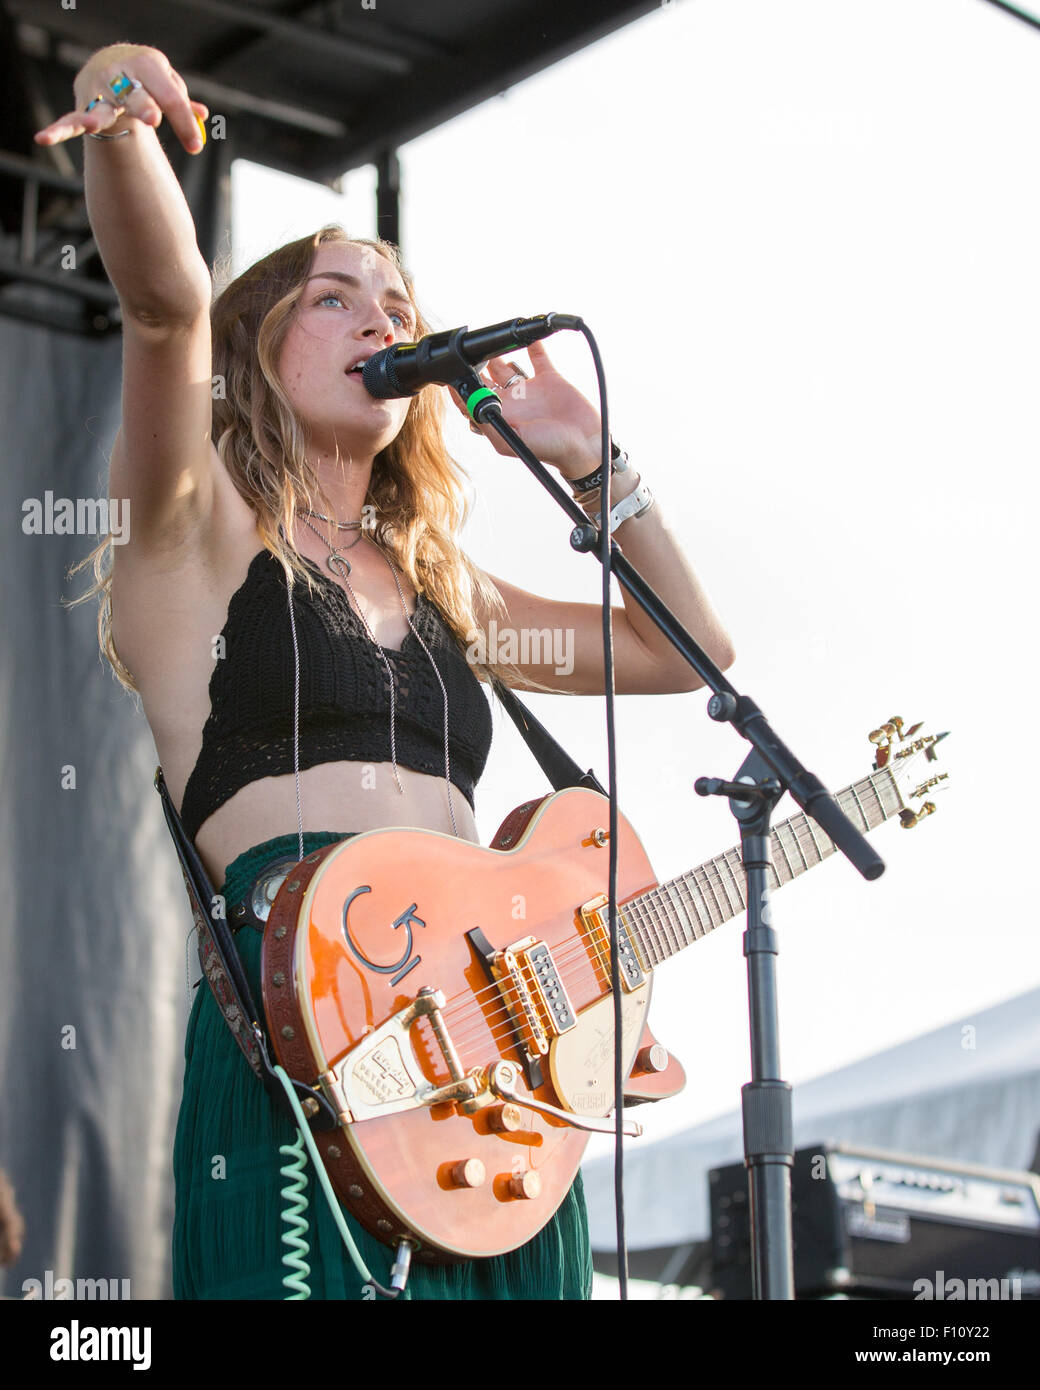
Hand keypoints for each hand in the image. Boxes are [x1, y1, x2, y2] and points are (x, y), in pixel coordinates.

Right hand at [34, 44, 208, 153]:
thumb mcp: (166, 81)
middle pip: (135, 93)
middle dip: (143, 105)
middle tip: (153, 118)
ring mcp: (99, 90)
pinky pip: (70, 120)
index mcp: (146, 65)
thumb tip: (202, 115)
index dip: (184, 121)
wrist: (111, 62)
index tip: (196, 146)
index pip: (170, 96)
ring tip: (91, 125)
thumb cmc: (147, 76)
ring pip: (102, 106)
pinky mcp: (84, 106)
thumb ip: (181, 98)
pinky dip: (58, 130)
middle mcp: (119, 74)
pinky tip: (43, 138)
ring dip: (98, 116)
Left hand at [449, 340, 602, 481]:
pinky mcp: (549, 380)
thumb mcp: (512, 441)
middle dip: (475, 367)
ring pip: (506, 367)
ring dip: (498, 354)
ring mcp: (530, 390)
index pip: (472, 399)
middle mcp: (511, 402)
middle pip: (485, 380)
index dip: (460, 386)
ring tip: (492, 341)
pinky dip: (532, 345)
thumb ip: (489, 423)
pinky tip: (527, 335)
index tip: (453, 370)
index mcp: (500, 416)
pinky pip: (537, 358)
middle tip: (470, 352)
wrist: (584, 445)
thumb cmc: (549, 450)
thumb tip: (469, 403)